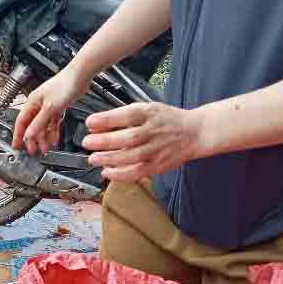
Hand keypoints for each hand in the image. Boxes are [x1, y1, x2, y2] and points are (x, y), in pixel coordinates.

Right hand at [13, 67, 91, 154]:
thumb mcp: (50, 108)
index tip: (16, 146)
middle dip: (32, 139)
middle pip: (32, 126)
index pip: (21, 122)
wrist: (80, 76)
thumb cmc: (64, 85)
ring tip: (45, 148)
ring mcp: (48, 106)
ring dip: (44, 137)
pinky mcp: (58, 107)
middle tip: (34, 151)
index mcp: (32, 103)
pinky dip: (53, 131)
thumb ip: (38, 123)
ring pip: (43, 126)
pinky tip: (54, 139)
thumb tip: (28, 135)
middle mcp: (38, 105)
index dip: (18, 135)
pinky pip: (52, 123)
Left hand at [84, 102, 206, 181]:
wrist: (195, 132)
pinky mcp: (158, 165)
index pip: (127, 115)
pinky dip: (120, 174)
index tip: (90, 122)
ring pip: (131, 156)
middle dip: (104, 141)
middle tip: (87, 142)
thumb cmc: (167, 120)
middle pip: (127, 137)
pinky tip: (107, 172)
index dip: (107, 119)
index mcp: (150, 113)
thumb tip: (97, 125)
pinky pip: (137, 172)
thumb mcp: (148, 109)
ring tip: (93, 158)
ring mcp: (156, 149)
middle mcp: (154, 131)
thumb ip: (123, 116)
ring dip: (109, 159)